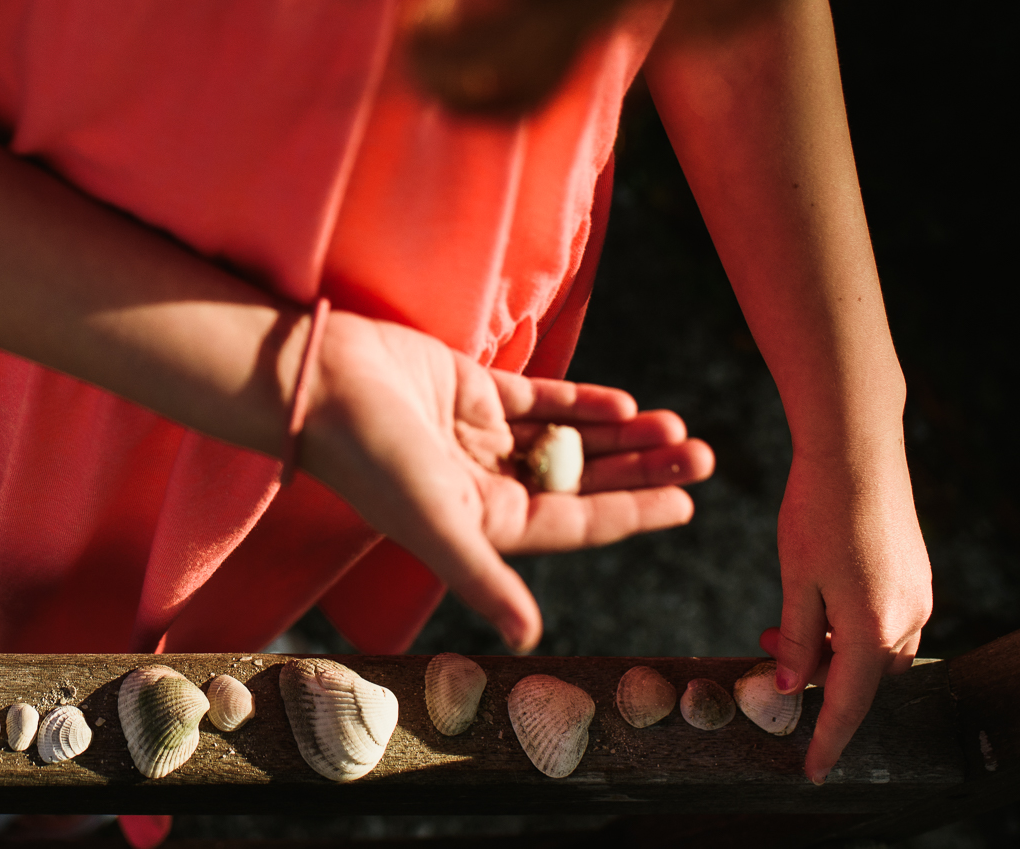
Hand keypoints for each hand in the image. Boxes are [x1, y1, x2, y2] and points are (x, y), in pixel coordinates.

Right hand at [297, 311, 714, 650]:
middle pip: (581, 483)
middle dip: (641, 471)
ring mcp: (479, 436)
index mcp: (482, 523)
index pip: (574, 525)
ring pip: (568, 441)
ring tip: (673, 426)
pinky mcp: (470, 389)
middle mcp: (485, 484)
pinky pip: (538, 400)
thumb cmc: (371, 457)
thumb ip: (482, 578)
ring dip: (620, 436)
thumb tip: (529, 639)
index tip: (687, 504)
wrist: (319, 381)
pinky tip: (621, 402)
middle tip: (700, 454)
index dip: (632, 515)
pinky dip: (579, 402)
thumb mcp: (434, 522)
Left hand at [759, 448, 931, 783]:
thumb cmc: (818, 512)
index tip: (811, 771)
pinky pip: (884, 623)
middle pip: (863, 679)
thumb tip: (790, 687)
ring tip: (781, 624)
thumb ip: (796, 639)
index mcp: (872, 627)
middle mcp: (907, 618)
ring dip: (831, 650)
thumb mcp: (796, 579)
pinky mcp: (915, 577)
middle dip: (819, 678)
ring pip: (874, 651)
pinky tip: (817, 601)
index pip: (850, 705)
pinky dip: (849, 627)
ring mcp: (917, 597)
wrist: (857, 452)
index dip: (828, 741)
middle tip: (768, 650)